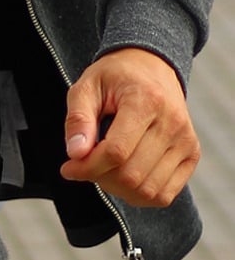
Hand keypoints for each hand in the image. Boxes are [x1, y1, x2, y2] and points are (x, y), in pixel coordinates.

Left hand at [60, 47, 200, 206]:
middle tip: (84, 165)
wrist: (150, 65)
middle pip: (131, 174)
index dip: (88, 167)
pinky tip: (122, 175)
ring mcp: (186, 141)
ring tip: (103, 168)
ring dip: (118, 188)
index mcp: (146, 100)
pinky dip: (139, 194)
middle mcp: (172, 123)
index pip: (116, 151)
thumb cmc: (114, 76)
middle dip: (99, 177)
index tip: (68, 167)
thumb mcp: (87, 86)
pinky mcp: (192, 154)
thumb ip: (78, 118)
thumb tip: (75, 153)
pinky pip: (165, 194)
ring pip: (148, 190)